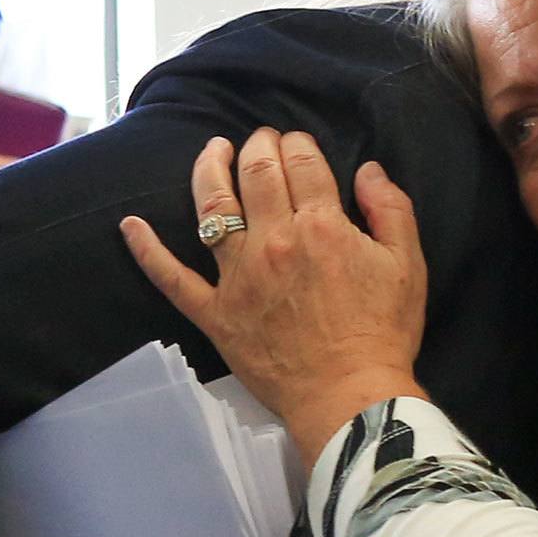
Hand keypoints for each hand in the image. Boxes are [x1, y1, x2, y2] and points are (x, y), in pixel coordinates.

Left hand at [120, 129, 428, 462]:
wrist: (351, 397)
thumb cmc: (383, 334)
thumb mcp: (408, 265)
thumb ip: (391, 208)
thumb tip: (369, 169)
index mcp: (322, 226)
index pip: (301, 163)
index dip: (297, 143)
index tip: (296, 141)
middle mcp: (274, 242)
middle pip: (256, 174)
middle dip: (258, 146)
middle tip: (260, 139)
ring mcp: (238, 277)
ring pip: (212, 209)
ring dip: (209, 170)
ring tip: (213, 151)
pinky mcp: (215, 313)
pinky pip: (172, 279)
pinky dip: (147, 251)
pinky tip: (129, 225)